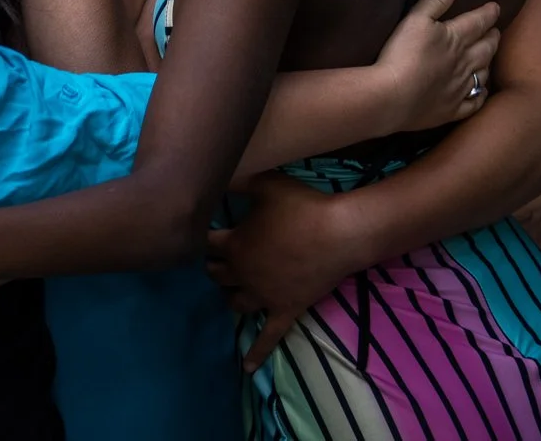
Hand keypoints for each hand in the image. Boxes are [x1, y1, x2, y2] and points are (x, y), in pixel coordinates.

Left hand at [207, 176, 358, 369]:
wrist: (341, 232)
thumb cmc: (302, 206)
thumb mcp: (265, 184)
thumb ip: (237, 180)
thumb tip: (212, 174)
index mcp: (234, 244)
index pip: (204, 243)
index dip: (200, 234)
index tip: (199, 229)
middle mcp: (243, 273)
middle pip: (215, 274)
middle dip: (211, 265)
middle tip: (213, 258)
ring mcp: (264, 295)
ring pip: (234, 302)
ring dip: (228, 295)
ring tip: (227, 291)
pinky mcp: (286, 309)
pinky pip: (269, 336)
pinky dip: (257, 352)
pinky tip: (246, 368)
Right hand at [374, 0, 499, 131]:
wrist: (392, 96)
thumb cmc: (402, 54)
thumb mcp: (415, 19)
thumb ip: (435, 0)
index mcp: (456, 38)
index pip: (478, 22)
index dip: (488, 13)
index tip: (496, 7)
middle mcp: (465, 63)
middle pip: (486, 48)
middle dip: (493, 37)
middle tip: (495, 32)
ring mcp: (460, 88)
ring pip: (483, 74)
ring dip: (487, 64)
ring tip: (488, 58)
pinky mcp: (452, 109)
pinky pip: (473, 102)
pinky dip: (479, 95)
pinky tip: (479, 92)